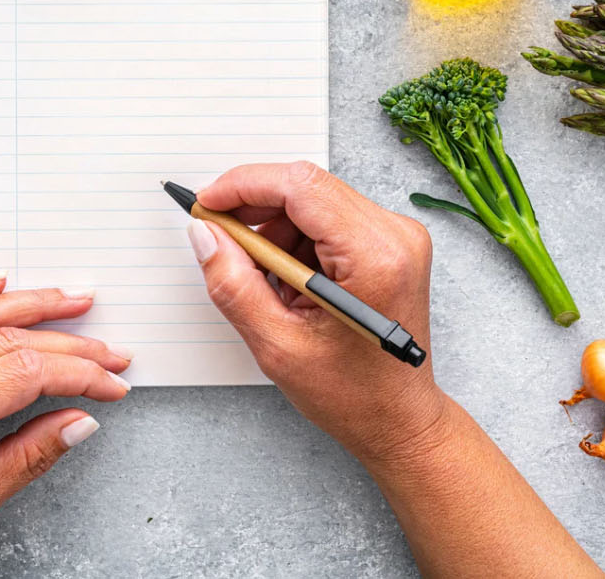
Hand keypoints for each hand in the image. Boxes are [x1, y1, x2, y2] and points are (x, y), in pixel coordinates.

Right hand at [190, 162, 447, 467]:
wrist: (400, 419)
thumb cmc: (353, 395)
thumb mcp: (278, 346)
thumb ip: (234, 284)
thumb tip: (205, 235)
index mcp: (375, 257)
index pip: (300, 187)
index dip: (244, 185)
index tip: (207, 204)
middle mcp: (394, 235)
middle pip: (306, 186)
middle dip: (254, 207)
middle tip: (219, 238)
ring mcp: (396, 235)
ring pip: (313, 200)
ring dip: (274, 228)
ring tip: (264, 282)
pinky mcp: (389, 242)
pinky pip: (328, 217)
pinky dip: (295, 238)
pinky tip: (288, 282)